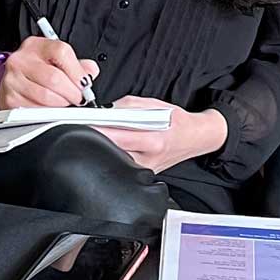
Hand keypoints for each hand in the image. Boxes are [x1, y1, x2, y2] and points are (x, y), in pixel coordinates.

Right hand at [0, 35, 98, 109]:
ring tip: (65, 102)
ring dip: (61, 104)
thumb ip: (77, 65)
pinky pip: (35, 110)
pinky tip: (50, 108)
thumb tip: (91, 72)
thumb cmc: (38, 69)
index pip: (61, 52)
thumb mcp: (56, 60)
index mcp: (37, 46)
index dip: (77, 71)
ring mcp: (13, 79)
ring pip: (46, 97)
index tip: (85, 84)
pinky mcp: (9, 98)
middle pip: (54, 78)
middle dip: (72, 92)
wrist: (13, 80)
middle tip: (78, 98)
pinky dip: (47, 113)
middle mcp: (21, 60)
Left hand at [97, 96, 227, 173]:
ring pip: (114, 159)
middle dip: (98, 137)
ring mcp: (145, 170)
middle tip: (87, 126)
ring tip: (103, 134)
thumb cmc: (177, 122)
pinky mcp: (142, 174)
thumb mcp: (155, 105)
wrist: (194, 138)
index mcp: (154, 141)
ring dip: (106, 146)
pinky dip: (115, 152)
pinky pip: (121, 164)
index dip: (100, 130)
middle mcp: (149, 159)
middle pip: (113, 151)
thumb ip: (129, 106)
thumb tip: (107, 109)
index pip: (120, 137)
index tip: (85, 124)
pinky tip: (115, 144)